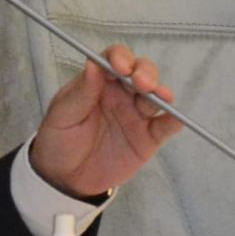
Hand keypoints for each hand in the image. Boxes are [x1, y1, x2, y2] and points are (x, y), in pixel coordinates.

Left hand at [31, 44, 182, 197]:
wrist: (65, 177)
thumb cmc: (59, 139)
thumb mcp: (63, 115)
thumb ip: (81, 92)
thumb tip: (93, 64)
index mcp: (98, 82)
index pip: (113, 59)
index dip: (120, 57)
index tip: (120, 66)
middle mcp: (120, 94)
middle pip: (140, 72)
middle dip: (145, 72)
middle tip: (141, 83)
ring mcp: (136, 114)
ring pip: (155, 95)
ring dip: (160, 92)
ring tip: (158, 96)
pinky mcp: (148, 138)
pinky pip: (166, 126)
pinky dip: (174, 120)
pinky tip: (175, 118)